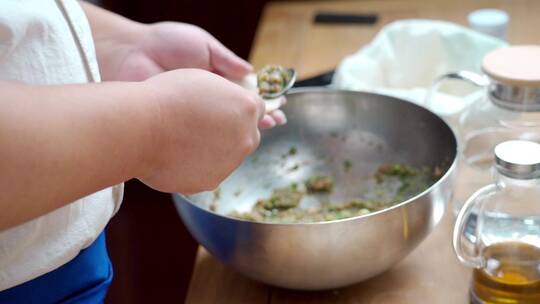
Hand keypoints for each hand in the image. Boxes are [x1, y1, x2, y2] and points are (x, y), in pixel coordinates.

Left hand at [98, 21, 285, 127]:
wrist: (130, 54)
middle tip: (275, 123)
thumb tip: (251, 72)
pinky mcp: (180, 124)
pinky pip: (202, 135)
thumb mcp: (203, 45)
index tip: (278, 105)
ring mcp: (193, 112)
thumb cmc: (165, 43)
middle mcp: (206, 97)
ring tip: (261, 134)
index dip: (261, 99)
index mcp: (213, 77)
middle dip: (257, 117)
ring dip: (242, 130)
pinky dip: (217, 140)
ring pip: (223, 125)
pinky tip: (231, 144)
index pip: (243, 91)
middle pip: (237, 111)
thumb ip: (226, 60)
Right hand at [139, 69, 264, 192]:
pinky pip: (209, 171)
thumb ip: (227, 95)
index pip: (257, 109)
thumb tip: (233, 105)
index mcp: (247, 107)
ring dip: (214, 149)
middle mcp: (246, 137)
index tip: (225, 108)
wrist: (141, 127)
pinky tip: (178, 155)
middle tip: (203, 125)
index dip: (239, 107)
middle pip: (247, 134)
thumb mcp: (204, 81)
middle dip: (231, 130)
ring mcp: (231, 163)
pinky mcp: (212, 181)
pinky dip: (198, 166)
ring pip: (229, 155)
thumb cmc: (167, 96)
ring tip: (184, 140)